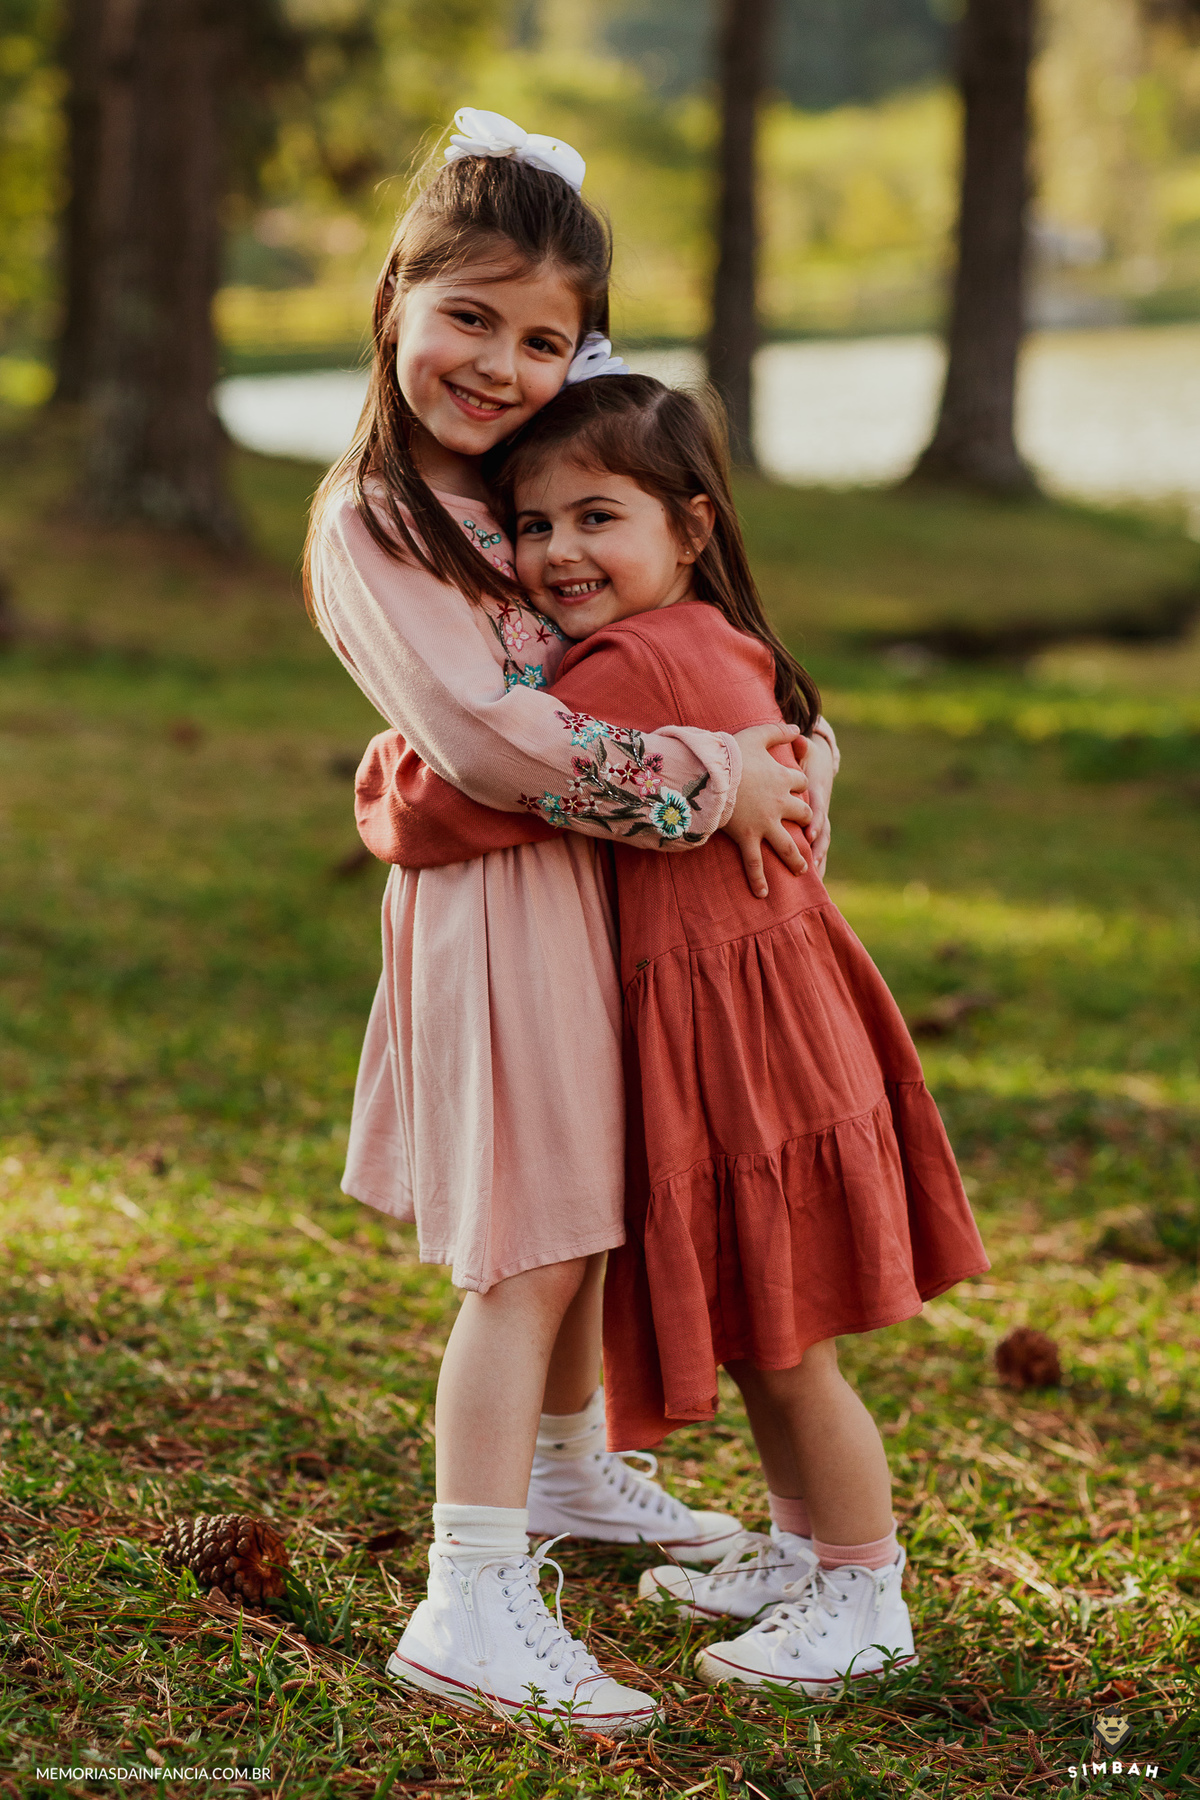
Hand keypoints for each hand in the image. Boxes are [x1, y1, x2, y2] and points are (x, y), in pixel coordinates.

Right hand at [725, 722, 812, 897]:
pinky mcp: (748, 838)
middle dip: (805, 819)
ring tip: (803, 870)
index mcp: (784, 779)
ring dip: (796, 859)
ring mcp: (765, 824)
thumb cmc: (731, 752)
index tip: (794, 786)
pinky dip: (758, 879)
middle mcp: (780, 804)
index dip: (798, 784)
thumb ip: (779, 731)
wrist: (712, 773)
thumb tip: (799, 727)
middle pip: (802, 813)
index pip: (801, 783)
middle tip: (806, 829)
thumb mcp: (758, 735)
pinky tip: (763, 894)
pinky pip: (755, 863)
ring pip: (787, 845)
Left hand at [801, 731, 834, 878]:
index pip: (817, 806)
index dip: (814, 819)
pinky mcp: (816, 828)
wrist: (819, 764)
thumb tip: (799, 738)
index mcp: (816, 791)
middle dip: (817, 845)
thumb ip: (801, 747)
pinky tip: (816, 880)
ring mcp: (820, 819)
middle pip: (822, 829)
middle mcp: (820, 808)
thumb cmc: (807, 759)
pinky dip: (819, 862)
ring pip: (822, 841)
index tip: (809, 831)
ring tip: (814, 874)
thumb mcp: (804, 750)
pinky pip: (818, 847)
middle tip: (811, 859)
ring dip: (819, 856)